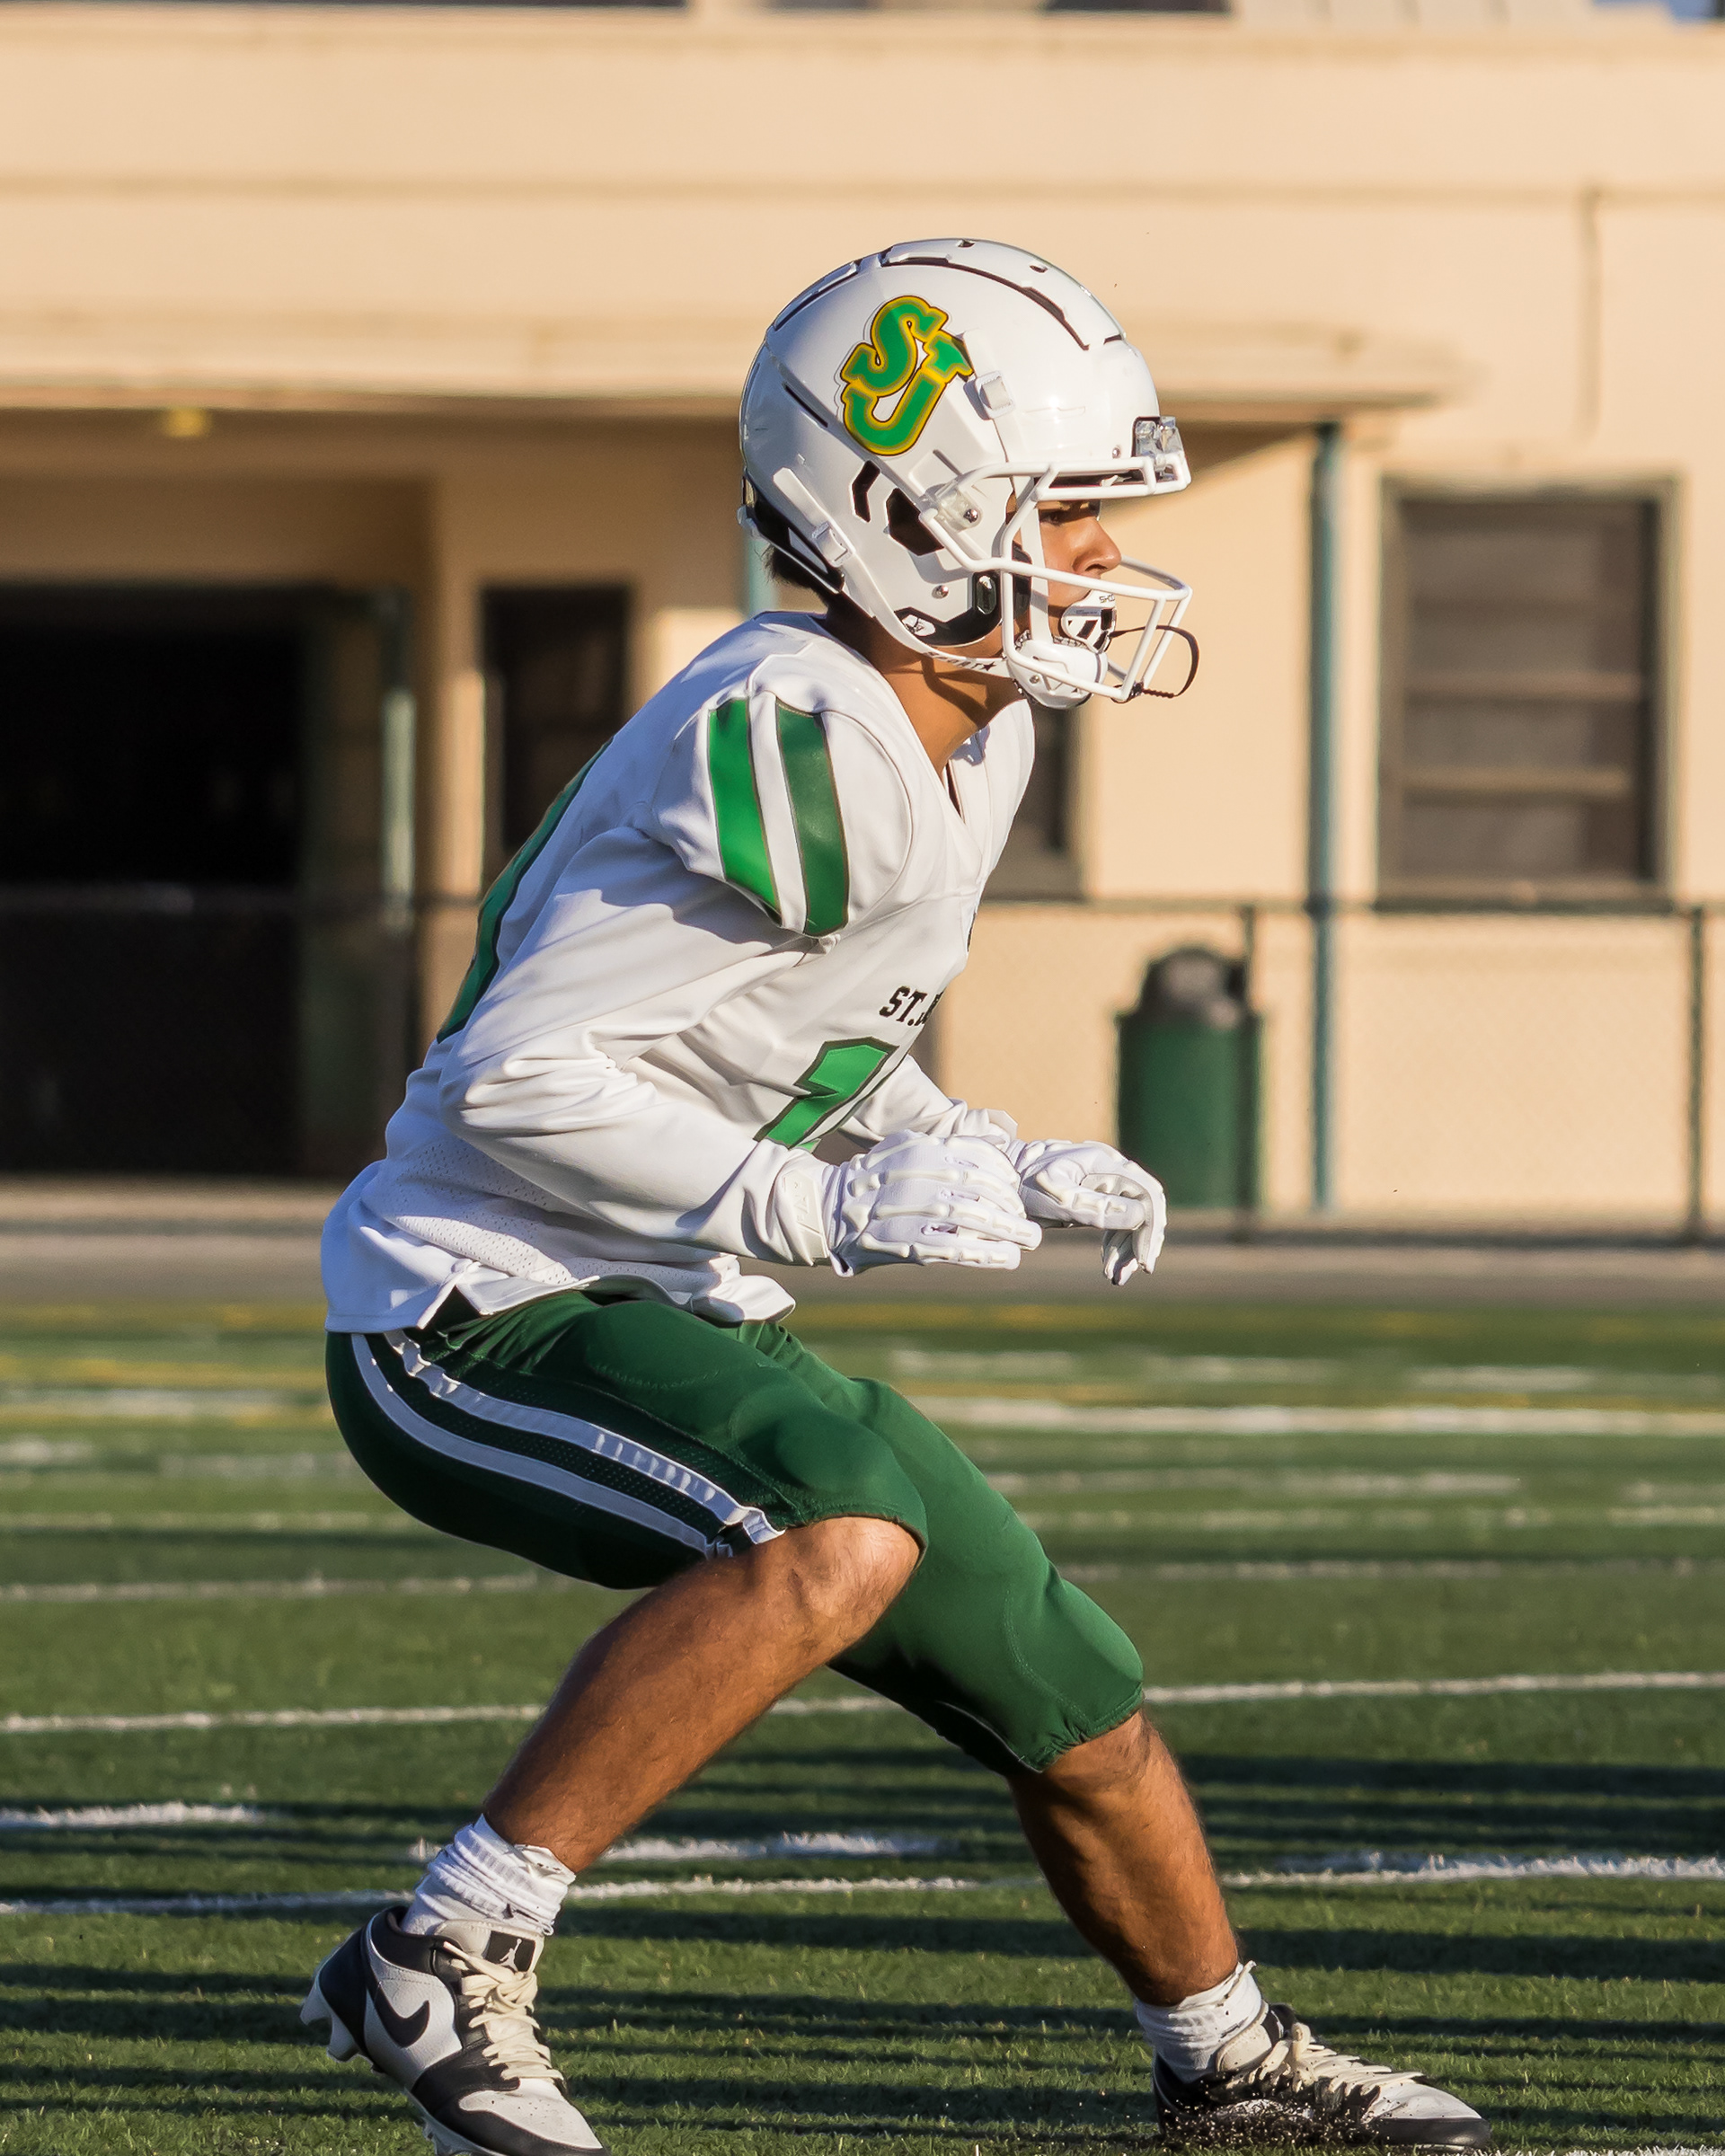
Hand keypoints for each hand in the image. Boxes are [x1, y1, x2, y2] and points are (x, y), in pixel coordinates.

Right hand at [824, 1133, 1041, 1273]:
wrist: (828, 1209)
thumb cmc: (877, 1182)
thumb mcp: (907, 1148)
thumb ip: (947, 1146)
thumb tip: (1000, 1141)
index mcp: (921, 1149)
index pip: (977, 1156)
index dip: (1004, 1174)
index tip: (1015, 1188)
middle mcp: (917, 1175)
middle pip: (979, 1188)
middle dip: (1010, 1206)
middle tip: (1027, 1223)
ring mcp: (910, 1209)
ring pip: (971, 1217)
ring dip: (1007, 1230)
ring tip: (1029, 1241)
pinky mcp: (904, 1241)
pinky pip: (954, 1248)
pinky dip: (985, 1254)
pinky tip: (1007, 1258)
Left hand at [1003, 1139, 1166, 1285]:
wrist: (1004, 1179)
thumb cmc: (1025, 1185)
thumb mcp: (1057, 1199)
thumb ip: (1095, 1207)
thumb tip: (1139, 1216)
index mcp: (1106, 1164)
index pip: (1146, 1194)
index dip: (1150, 1227)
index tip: (1142, 1259)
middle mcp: (1112, 1171)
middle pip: (1147, 1206)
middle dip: (1143, 1241)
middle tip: (1134, 1271)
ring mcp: (1107, 1184)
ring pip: (1136, 1218)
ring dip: (1130, 1248)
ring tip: (1116, 1277)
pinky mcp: (1099, 1199)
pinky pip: (1120, 1223)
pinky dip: (1118, 1245)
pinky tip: (1109, 1266)